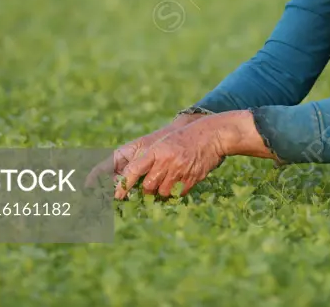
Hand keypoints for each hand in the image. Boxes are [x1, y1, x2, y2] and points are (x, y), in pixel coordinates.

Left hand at [85, 113, 205, 188]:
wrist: (212, 135)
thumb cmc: (184, 138)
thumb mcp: (164, 143)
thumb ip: (149, 159)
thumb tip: (131, 178)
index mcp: (157, 151)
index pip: (134, 170)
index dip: (124, 184)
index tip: (117, 195)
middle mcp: (167, 161)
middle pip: (148, 186)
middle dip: (149, 187)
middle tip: (154, 180)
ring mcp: (180, 171)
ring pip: (163, 192)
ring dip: (164, 189)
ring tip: (171, 176)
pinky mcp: (192, 179)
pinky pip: (178, 193)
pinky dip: (178, 190)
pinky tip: (183, 177)